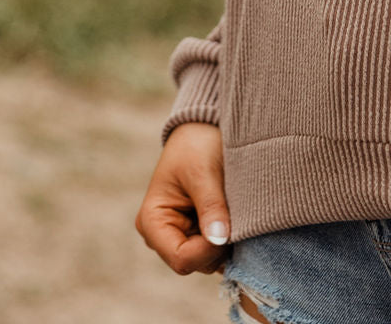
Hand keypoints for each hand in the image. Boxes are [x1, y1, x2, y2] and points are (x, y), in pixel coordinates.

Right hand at [135, 122, 230, 275]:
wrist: (204, 128)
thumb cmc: (197, 145)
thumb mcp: (203, 171)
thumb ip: (211, 206)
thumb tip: (219, 240)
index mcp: (152, 222)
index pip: (181, 259)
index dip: (208, 249)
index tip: (228, 226)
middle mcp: (163, 236)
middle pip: (197, 263)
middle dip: (220, 245)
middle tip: (236, 213)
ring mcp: (182, 236)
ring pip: (210, 259)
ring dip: (227, 241)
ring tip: (235, 209)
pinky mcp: (199, 233)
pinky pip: (218, 250)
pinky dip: (231, 238)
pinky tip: (237, 216)